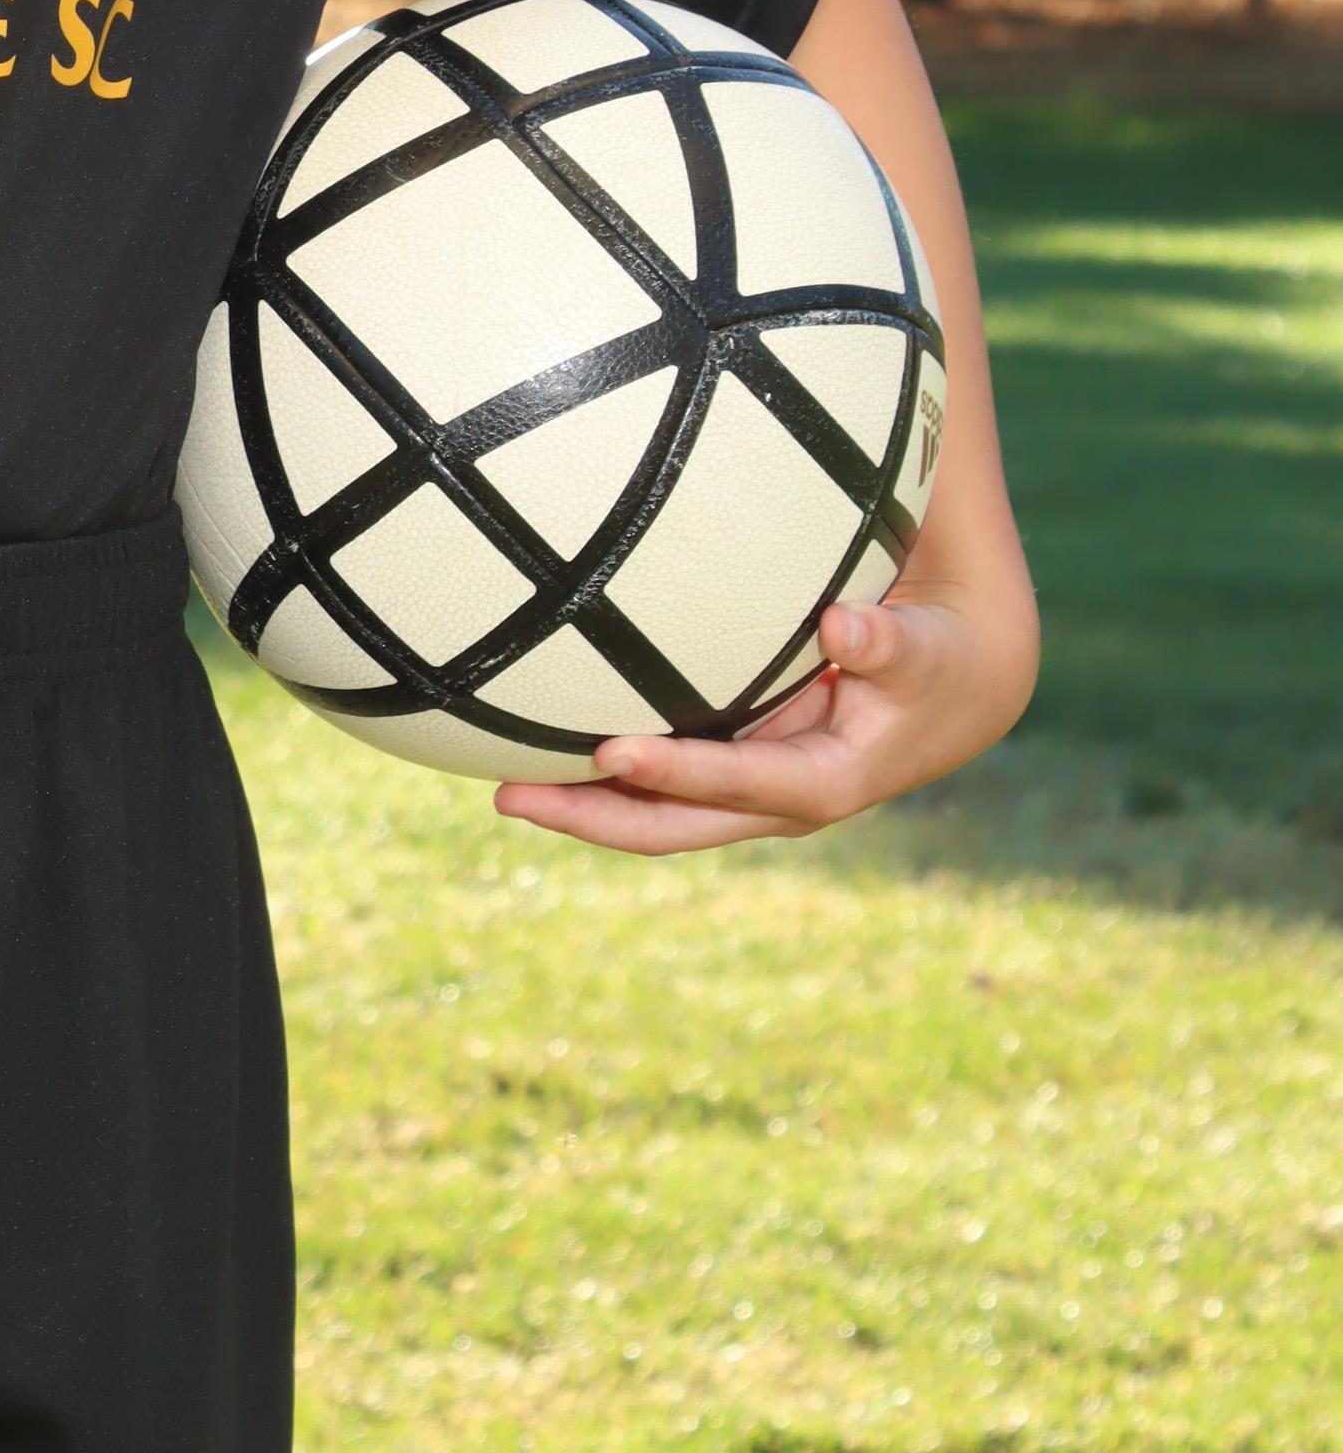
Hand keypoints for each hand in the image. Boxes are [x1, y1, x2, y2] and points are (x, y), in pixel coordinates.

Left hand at [489, 522, 1038, 856]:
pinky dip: (604, 778)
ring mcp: (747, 793)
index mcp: (823, 780)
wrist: (953, 694)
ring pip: (652, 815)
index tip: (611, 752)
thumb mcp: (924, 652)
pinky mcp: (734, 770)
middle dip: (590, 817)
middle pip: (669, 827)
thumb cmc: (934, 661)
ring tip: (499, 785)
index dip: (676, 773)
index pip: (737, 785)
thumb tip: (843, 625)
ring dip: (580, 806)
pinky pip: (657, 785)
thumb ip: (884, 642)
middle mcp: (774, 801)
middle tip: (508, 795)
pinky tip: (540, 750)